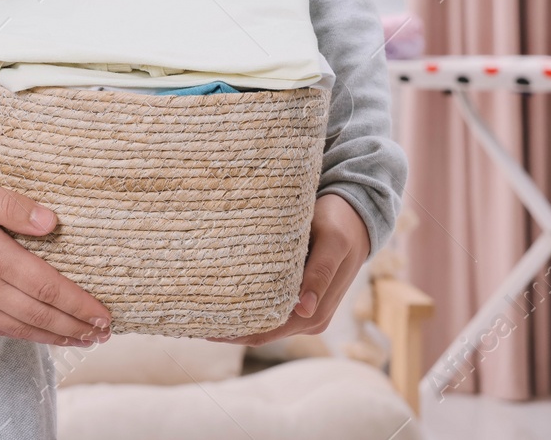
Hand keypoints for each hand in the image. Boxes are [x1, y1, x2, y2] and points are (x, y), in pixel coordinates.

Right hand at [0, 169, 112, 346]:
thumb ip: (12, 206)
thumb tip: (52, 222)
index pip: (48, 287)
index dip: (79, 305)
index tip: (105, 314)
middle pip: (40, 315)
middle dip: (76, 326)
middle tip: (105, 333)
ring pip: (21, 328)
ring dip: (55, 336)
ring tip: (82, 340)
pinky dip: (26, 336)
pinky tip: (39, 334)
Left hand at [213, 193, 369, 345]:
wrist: (357, 219)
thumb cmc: (340, 225)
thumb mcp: (331, 243)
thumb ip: (319, 274)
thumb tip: (305, 309)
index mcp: (315, 312)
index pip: (266, 332)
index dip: (235, 332)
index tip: (204, 324)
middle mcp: (310, 319)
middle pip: (261, 333)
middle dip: (230, 329)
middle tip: (193, 316)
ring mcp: (305, 313)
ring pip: (264, 324)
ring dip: (237, 320)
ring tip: (201, 308)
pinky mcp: (300, 301)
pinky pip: (270, 312)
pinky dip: (249, 309)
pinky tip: (224, 299)